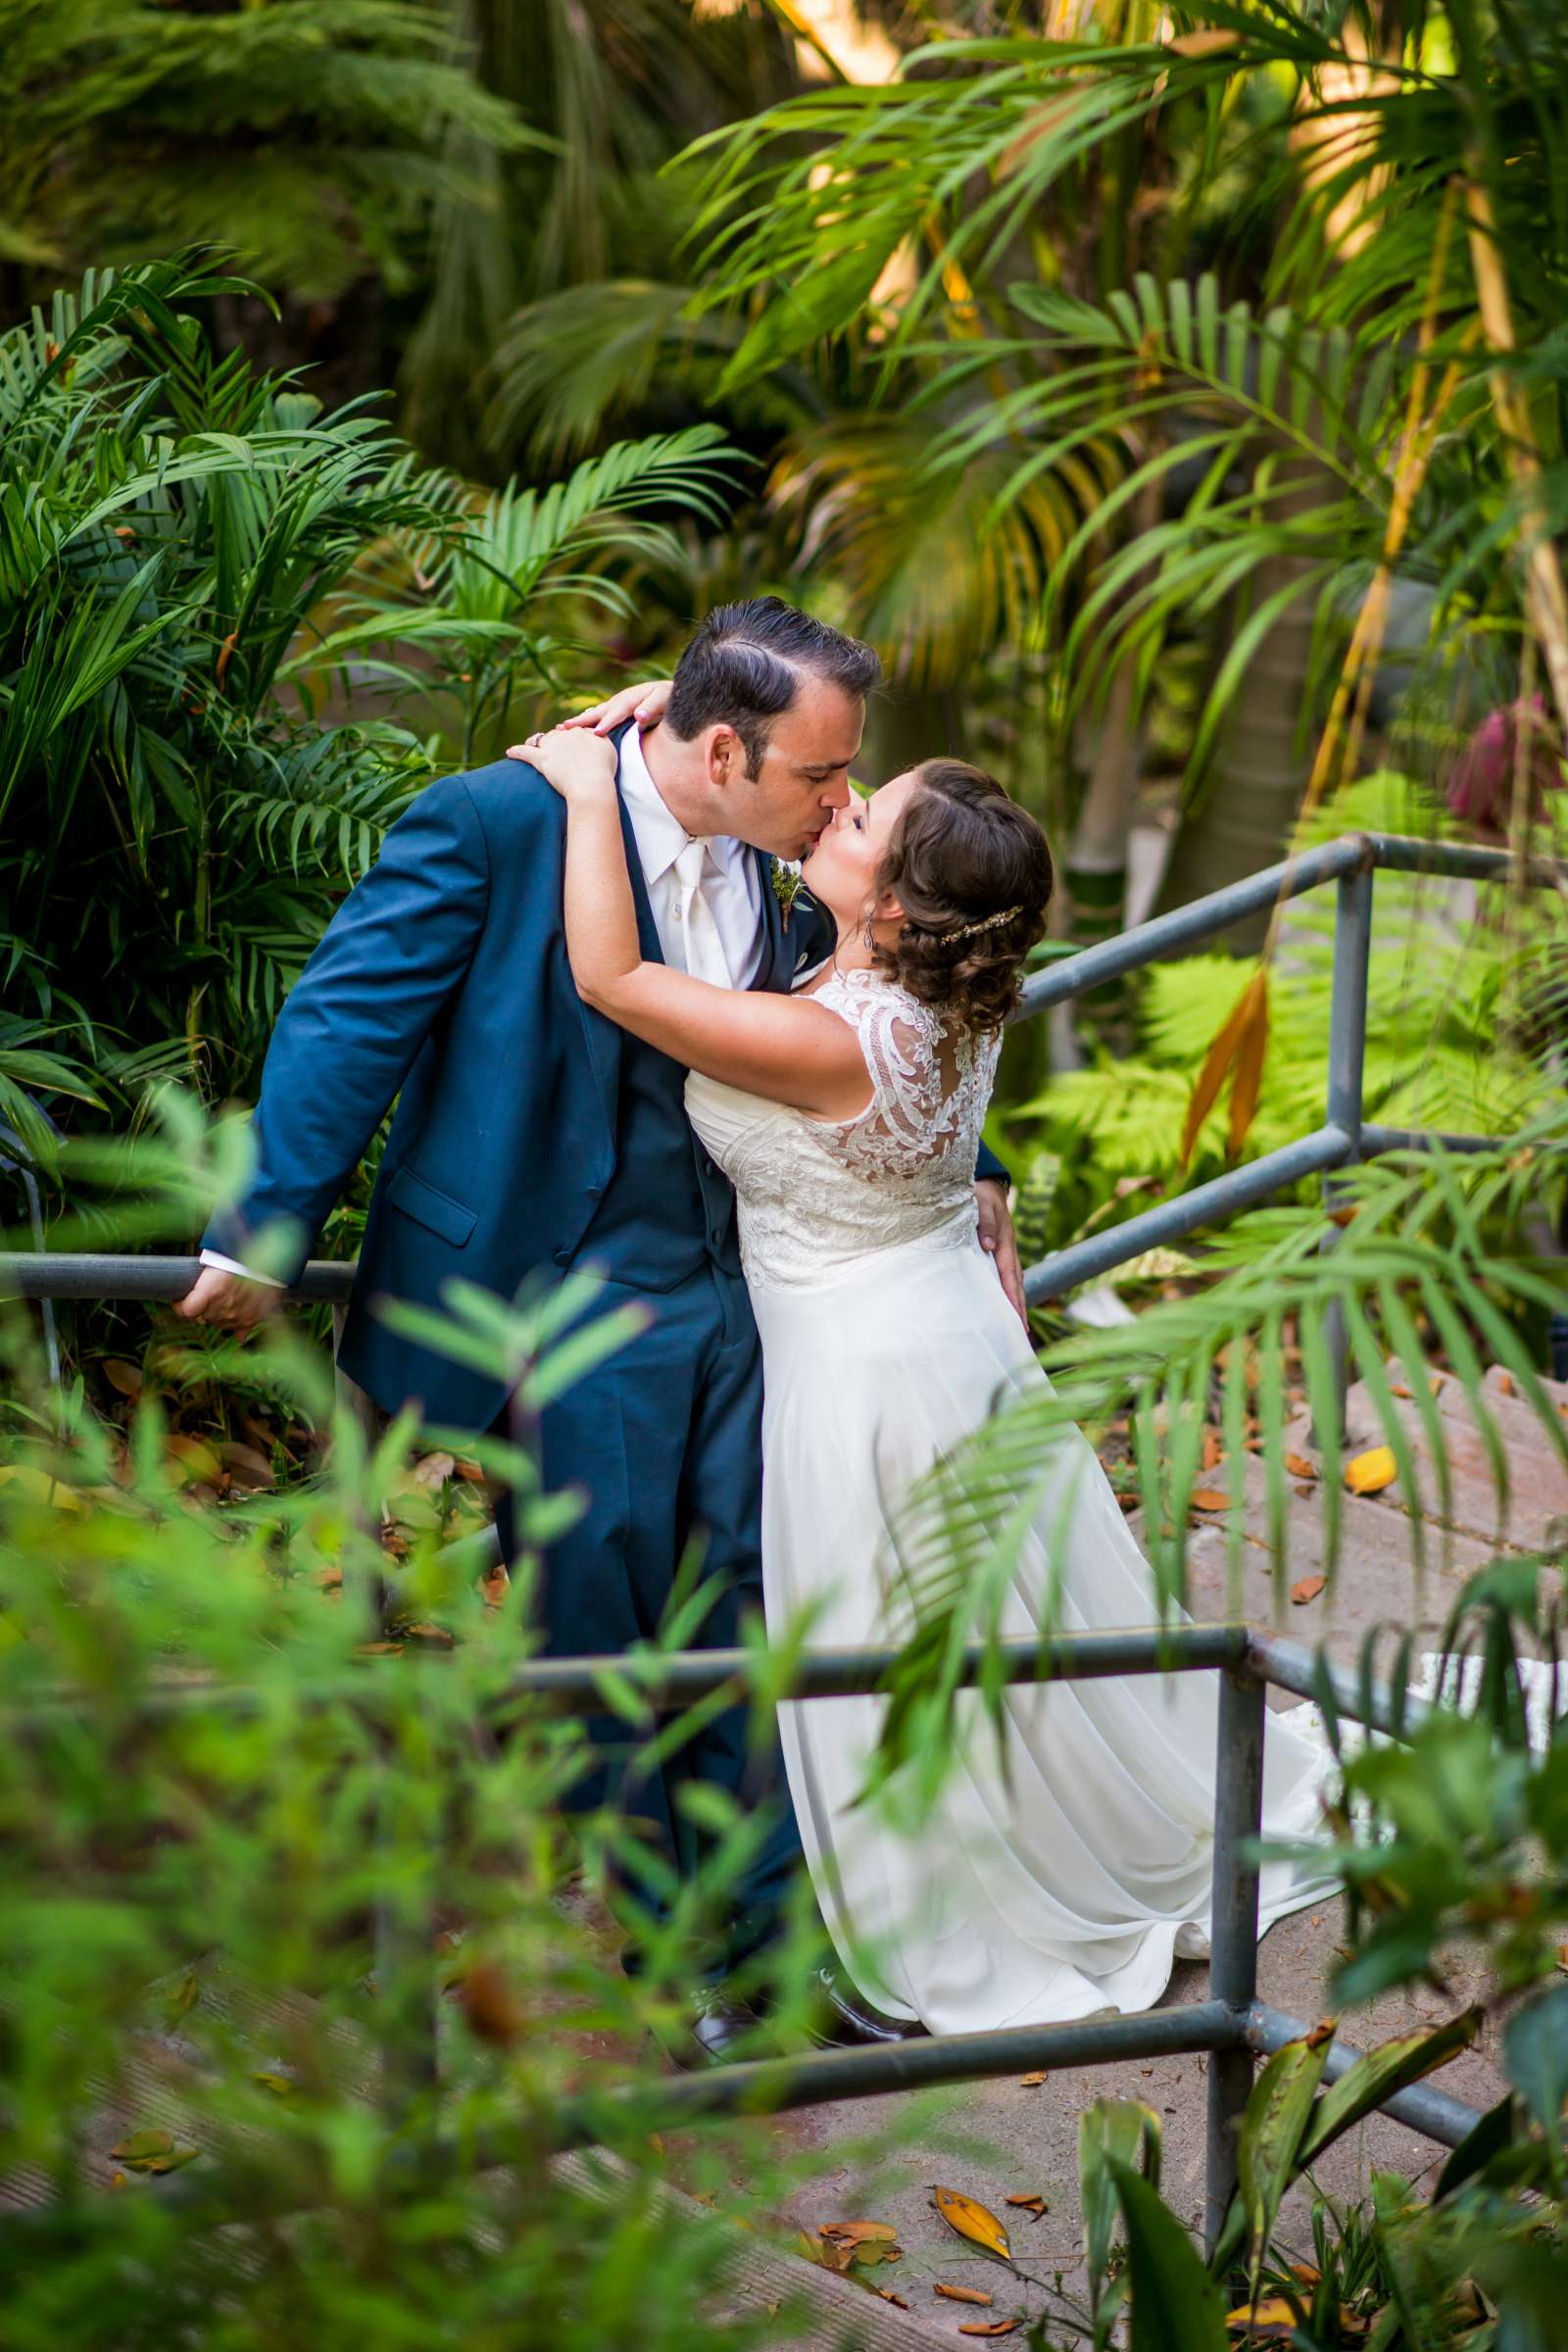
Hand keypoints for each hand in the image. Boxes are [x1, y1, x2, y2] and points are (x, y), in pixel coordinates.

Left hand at [174, 1264, 278, 1331]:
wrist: (272, 1258)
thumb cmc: (239, 1256)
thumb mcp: (216, 1262)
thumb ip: (203, 1281)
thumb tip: (192, 1299)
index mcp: (211, 1290)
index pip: (187, 1310)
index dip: (180, 1306)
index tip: (179, 1300)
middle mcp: (223, 1307)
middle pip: (203, 1316)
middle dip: (203, 1307)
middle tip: (207, 1294)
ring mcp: (238, 1316)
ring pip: (219, 1323)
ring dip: (219, 1315)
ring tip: (226, 1298)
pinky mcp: (252, 1319)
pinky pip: (240, 1331)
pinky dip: (238, 1328)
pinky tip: (238, 1318)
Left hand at [505, 725, 617, 799]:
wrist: (591, 786)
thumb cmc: (603, 772)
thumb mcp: (609, 750)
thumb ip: (601, 739)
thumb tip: (596, 733)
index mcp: (582, 731)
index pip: (574, 730)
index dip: (571, 737)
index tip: (570, 743)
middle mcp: (566, 735)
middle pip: (556, 734)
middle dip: (554, 740)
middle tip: (553, 750)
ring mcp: (552, 746)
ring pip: (540, 740)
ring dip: (536, 743)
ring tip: (531, 747)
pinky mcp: (541, 759)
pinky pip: (524, 752)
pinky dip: (516, 752)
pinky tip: (509, 753)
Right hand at [560, 679, 671, 735]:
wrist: (671, 692)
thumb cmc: (669, 697)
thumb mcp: (664, 698)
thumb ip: (652, 706)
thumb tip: (639, 716)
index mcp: (630, 698)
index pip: (617, 712)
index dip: (607, 722)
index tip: (597, 733)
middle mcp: (619, 701)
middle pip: (598, 712)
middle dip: (582, 721)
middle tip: (564, 728)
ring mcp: (616, 706)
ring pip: (595, 714)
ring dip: (579, 722)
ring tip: (561, 729)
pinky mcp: (616, 712)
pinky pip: (599, 718)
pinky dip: (586, 723)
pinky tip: (577, 730)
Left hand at [976, 1177, 1027, 1329]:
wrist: (985, 1182)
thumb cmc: (979, 1193)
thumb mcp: (980, 1202)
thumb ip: (985, 1222)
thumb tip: (988, 1246)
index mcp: (1004, 1241)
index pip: (1009, 1275)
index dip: (1012, 1296)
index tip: (1015, 1317)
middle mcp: (1007, 1249)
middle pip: (1016, 1283)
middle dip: (1019, 1308)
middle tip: (1022, 1333)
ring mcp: (1004, 1251)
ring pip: (1013, 1281)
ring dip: (1016, 1303)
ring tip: (1017, 1327)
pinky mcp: (998, 1252)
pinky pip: (1004, 1276)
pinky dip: (1008, 1291)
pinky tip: (1004, 1305)